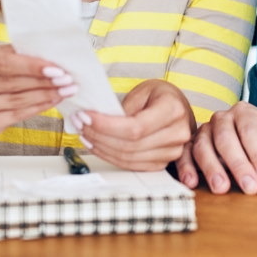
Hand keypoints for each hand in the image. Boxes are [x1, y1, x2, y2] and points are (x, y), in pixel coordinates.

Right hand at [0, 43, 76, 134]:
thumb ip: (16, 53)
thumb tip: (52, 53)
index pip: (0, 63)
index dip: (30, 66)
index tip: (56, 68)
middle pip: (9, 83)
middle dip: (43, 82)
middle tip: (67, 80)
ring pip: (14, 101)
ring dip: (44, 96)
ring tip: (65, 90)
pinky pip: (14, 116)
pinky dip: (37, 108)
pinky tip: (52, 101)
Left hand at [77, 80, 194, 171]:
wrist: (177, 107)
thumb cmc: (159, 95)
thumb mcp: (142, 91)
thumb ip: (124, 108)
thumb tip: (95, 121)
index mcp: (173, 110)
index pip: (135, 127)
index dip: (106, 126)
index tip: (86, 118)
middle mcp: (177, 133)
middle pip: (130, 145)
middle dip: (99, 136)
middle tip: (79, 123)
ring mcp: (172, 151)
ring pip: (128, 158)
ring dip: (101, 148)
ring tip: (85, 134)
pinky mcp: (162, 162)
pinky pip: (132, 165)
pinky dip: (110, 157)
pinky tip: (97, 145)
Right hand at [178, 101, 256, 194]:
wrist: (242, 143)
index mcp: (245, 113)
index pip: (250, 130)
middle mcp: (222, 118)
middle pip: (226, 138)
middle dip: (239, 164)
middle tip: (250, 188)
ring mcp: (203, 130)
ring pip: (203, 146)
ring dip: (212, 169)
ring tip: (222, 188)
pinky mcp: (189, 144)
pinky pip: (184, 153)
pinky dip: (186, 168)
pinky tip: (191, 183)